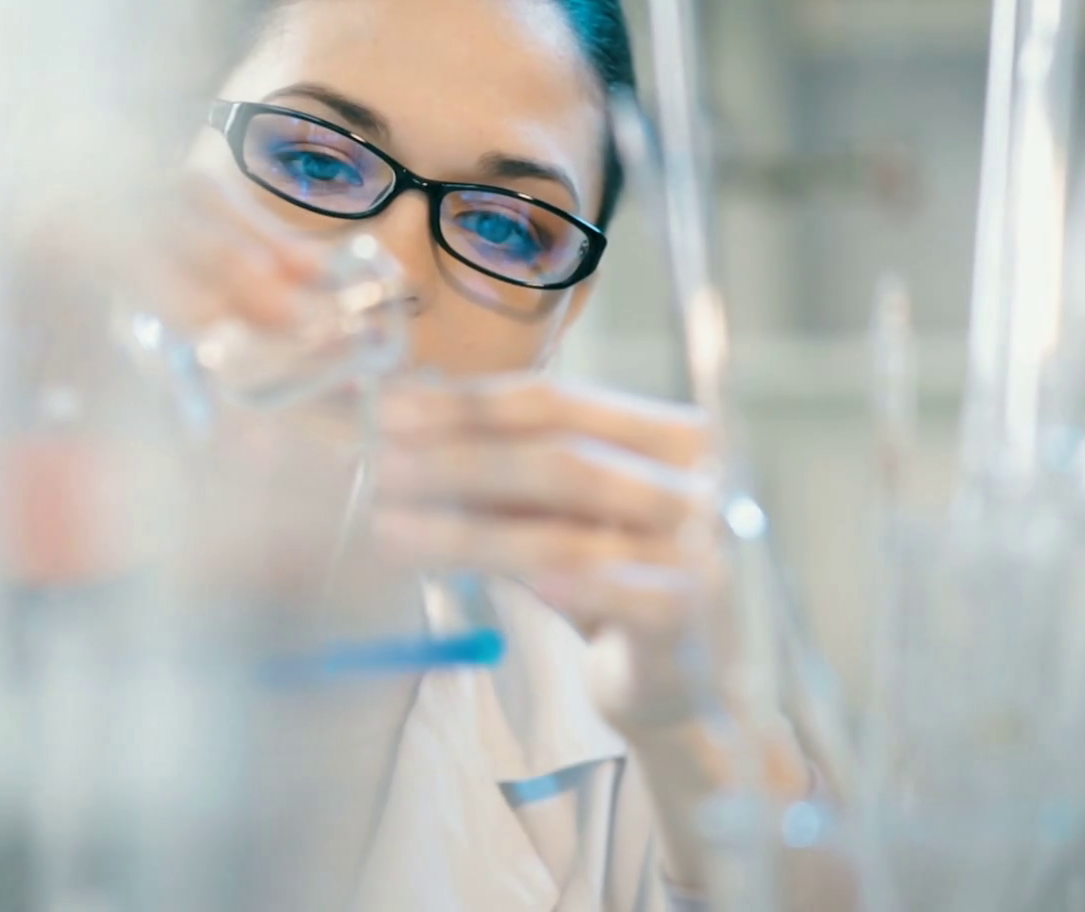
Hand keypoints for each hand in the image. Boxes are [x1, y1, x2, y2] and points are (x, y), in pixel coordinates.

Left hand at [369, 374, 726, 734]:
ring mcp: (701, 552)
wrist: (685, 680)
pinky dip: (580, 586)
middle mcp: (695, 483)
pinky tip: (530, 584)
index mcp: (668, 434)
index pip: (556, 404)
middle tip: (383, 469)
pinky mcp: (691, 619)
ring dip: (469, 533)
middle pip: (560, 460)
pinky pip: (630, 598)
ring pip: (569, 534)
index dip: (468, 405)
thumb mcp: (561, 514)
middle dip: (458, 461)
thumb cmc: (614, 579)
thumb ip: (506, 474)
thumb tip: (404, 427)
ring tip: (392, 531)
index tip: (393, 410)